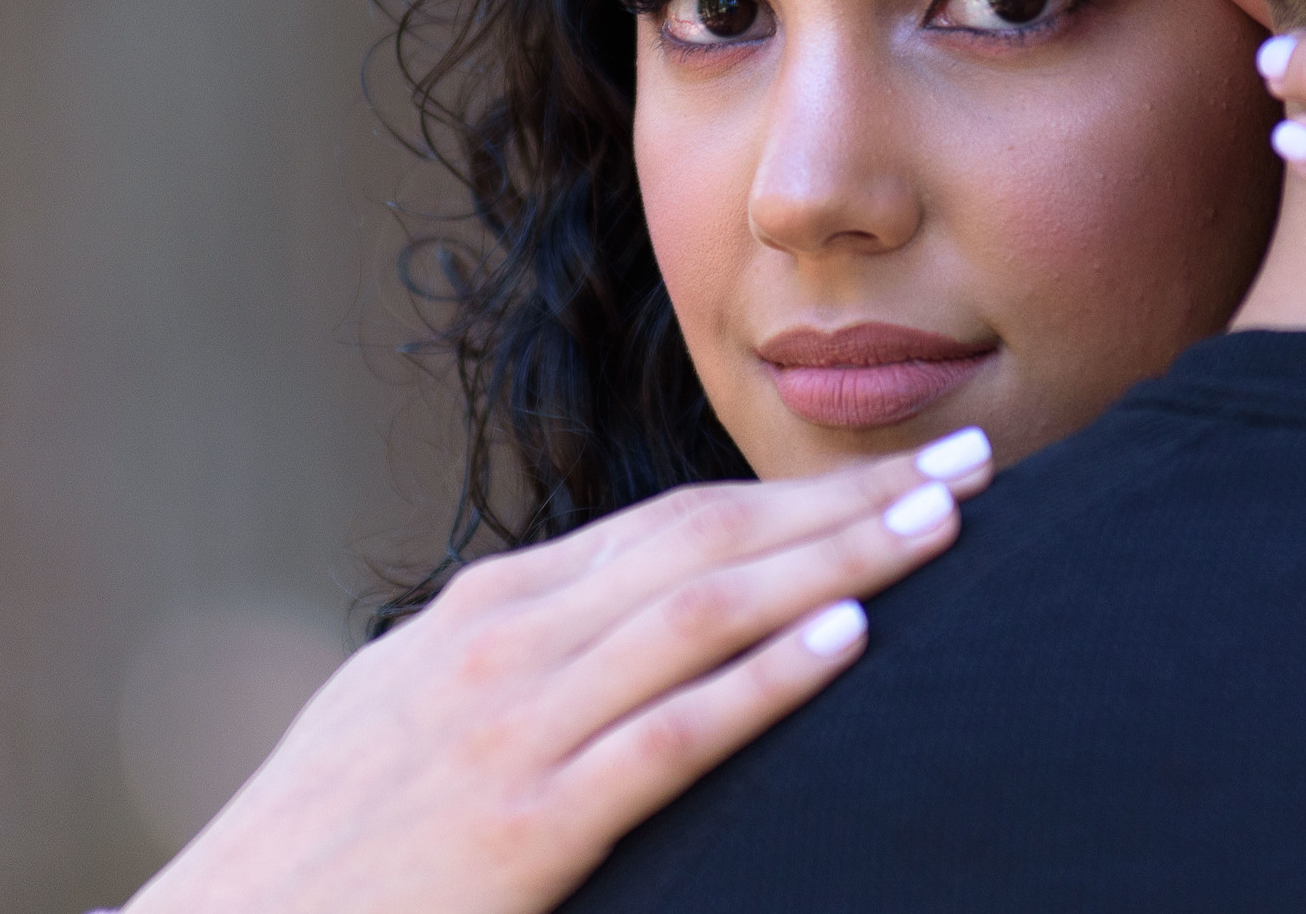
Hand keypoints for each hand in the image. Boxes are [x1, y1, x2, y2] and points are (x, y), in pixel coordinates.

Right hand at [122, 429, 994, 913]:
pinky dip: (761, 684)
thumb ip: (518, 660)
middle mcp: (508, 642)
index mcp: (490, 611)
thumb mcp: (411, 712)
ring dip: (836, 564)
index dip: (798, 491)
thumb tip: (617, 626)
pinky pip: (667, 740)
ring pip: (704, 615)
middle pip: (710, 543)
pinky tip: (844, 650)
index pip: (675, 525)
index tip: (898, 468)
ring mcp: (515, 728)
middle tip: (974, 466)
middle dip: (848, 502)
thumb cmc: (330, 839)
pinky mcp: (525, 825)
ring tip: (940, 532)